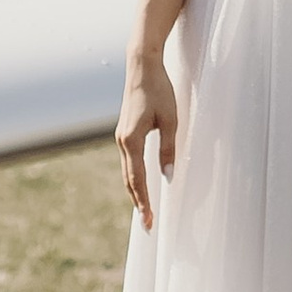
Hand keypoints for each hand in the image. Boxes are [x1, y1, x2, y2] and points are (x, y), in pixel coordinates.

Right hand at [117, 54, 178, 227]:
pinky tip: (142, 185)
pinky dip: (134, 177)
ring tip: (145, 210)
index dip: (144, 202)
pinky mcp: (125, 132)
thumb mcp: (170, 121)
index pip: (138, 179)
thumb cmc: (159, 90)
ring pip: (128, 172)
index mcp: (132, 140)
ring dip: (136, 192)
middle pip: (129, 180)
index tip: (150, 221)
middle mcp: (122, 141)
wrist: (142, 66)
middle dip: (139, 203)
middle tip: (148, 225)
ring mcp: (121, 137)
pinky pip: (129, 161)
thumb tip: (168, 176)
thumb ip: (168, 149)